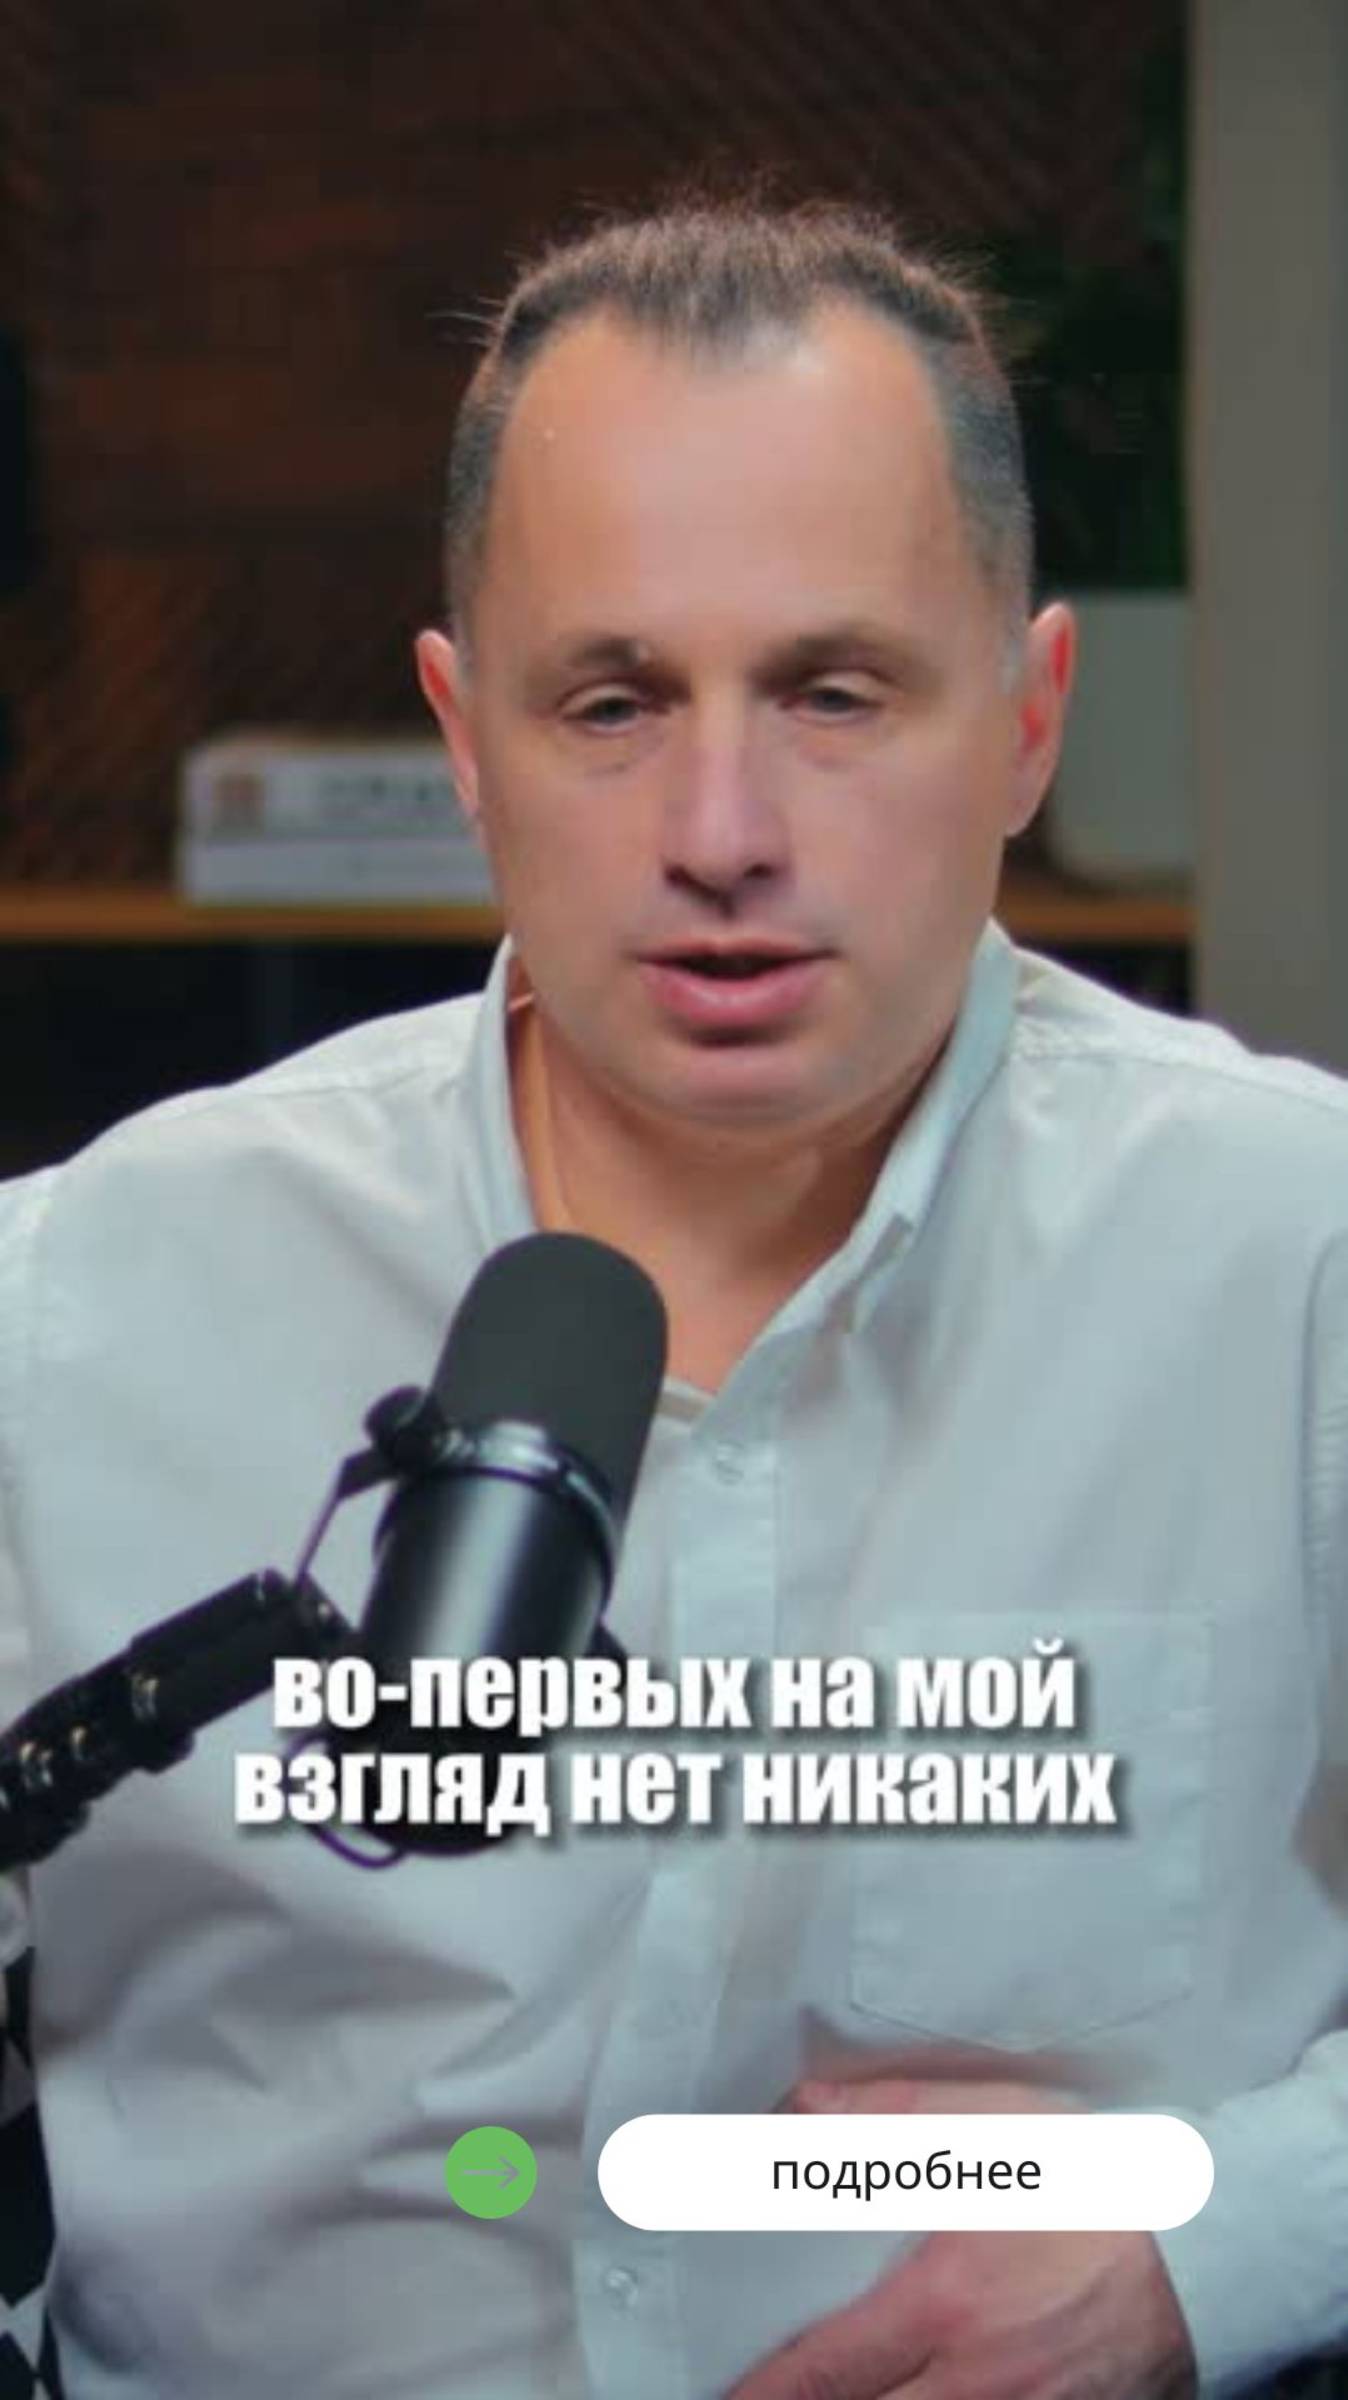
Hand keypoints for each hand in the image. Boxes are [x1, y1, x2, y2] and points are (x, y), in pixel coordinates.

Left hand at [726, 2068, 1195, 2398]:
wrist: (1202, 2239)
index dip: (765, 2395)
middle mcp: (976, 2377)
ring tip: (831, 2398)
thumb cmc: (1087, 2174)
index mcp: (944, 2301)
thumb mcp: (984, 2121)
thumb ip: (884, 2116)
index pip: (825, 2372)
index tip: (725, 2399)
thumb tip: (799, 2111)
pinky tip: (920, 2397)